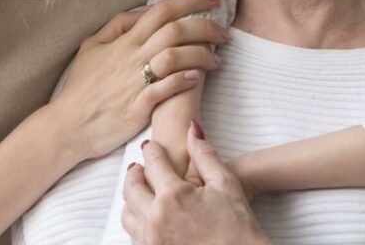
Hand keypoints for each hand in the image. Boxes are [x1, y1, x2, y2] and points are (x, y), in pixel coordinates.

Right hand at [48, 0, 228, 161]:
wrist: (67, 126)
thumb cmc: (81, 88)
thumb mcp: (91, 46)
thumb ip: (117, 25)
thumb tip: (144, 11)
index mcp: (123, 41)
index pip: (161, 10)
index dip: (191, 0)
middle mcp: (131, 57)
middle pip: (174, 30)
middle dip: (205, 26)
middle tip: (225, 32)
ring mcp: (134, 82)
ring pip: (174, 57)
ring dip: (201, 54)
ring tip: (218, 59)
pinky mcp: (136, 107)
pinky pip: (164, 89)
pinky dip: (183, 81)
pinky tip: (198, 78)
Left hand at [123, 122, 269, 244]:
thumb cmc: (237, 226)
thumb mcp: (225, 183)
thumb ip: (205, 155)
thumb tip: (192, 130)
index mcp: (173, 196)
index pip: (153, 163)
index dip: (152, 150)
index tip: (151, 146)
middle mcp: (156, 218)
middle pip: (131, 188)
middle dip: (134, 173)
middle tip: (139, 166)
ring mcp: (151, 240)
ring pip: (127, 213)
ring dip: (131, 198)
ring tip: (140, 190)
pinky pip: (133, 234)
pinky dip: (136, 220)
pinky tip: (148, 215)